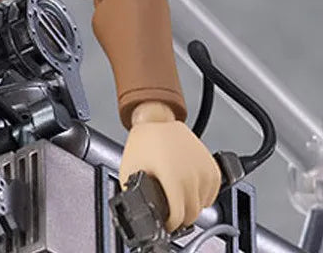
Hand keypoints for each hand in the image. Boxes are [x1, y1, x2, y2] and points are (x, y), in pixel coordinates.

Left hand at [119, 101, 220, 231]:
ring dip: (191, 206)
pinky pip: (212, 194)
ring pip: (203, 206)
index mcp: (172, 176)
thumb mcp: (130, 170)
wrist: (156, 119)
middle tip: (168, 208)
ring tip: (176, 193)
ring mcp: (204, 170)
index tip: (164, 222)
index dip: (169, 223)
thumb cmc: (143, 141)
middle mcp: (191, 174)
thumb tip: (138, 211)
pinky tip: (188, 187)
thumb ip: (135, 194)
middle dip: (179, 216)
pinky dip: (202, 196)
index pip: (177, 216)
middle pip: (191, 214)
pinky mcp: (213, 167)